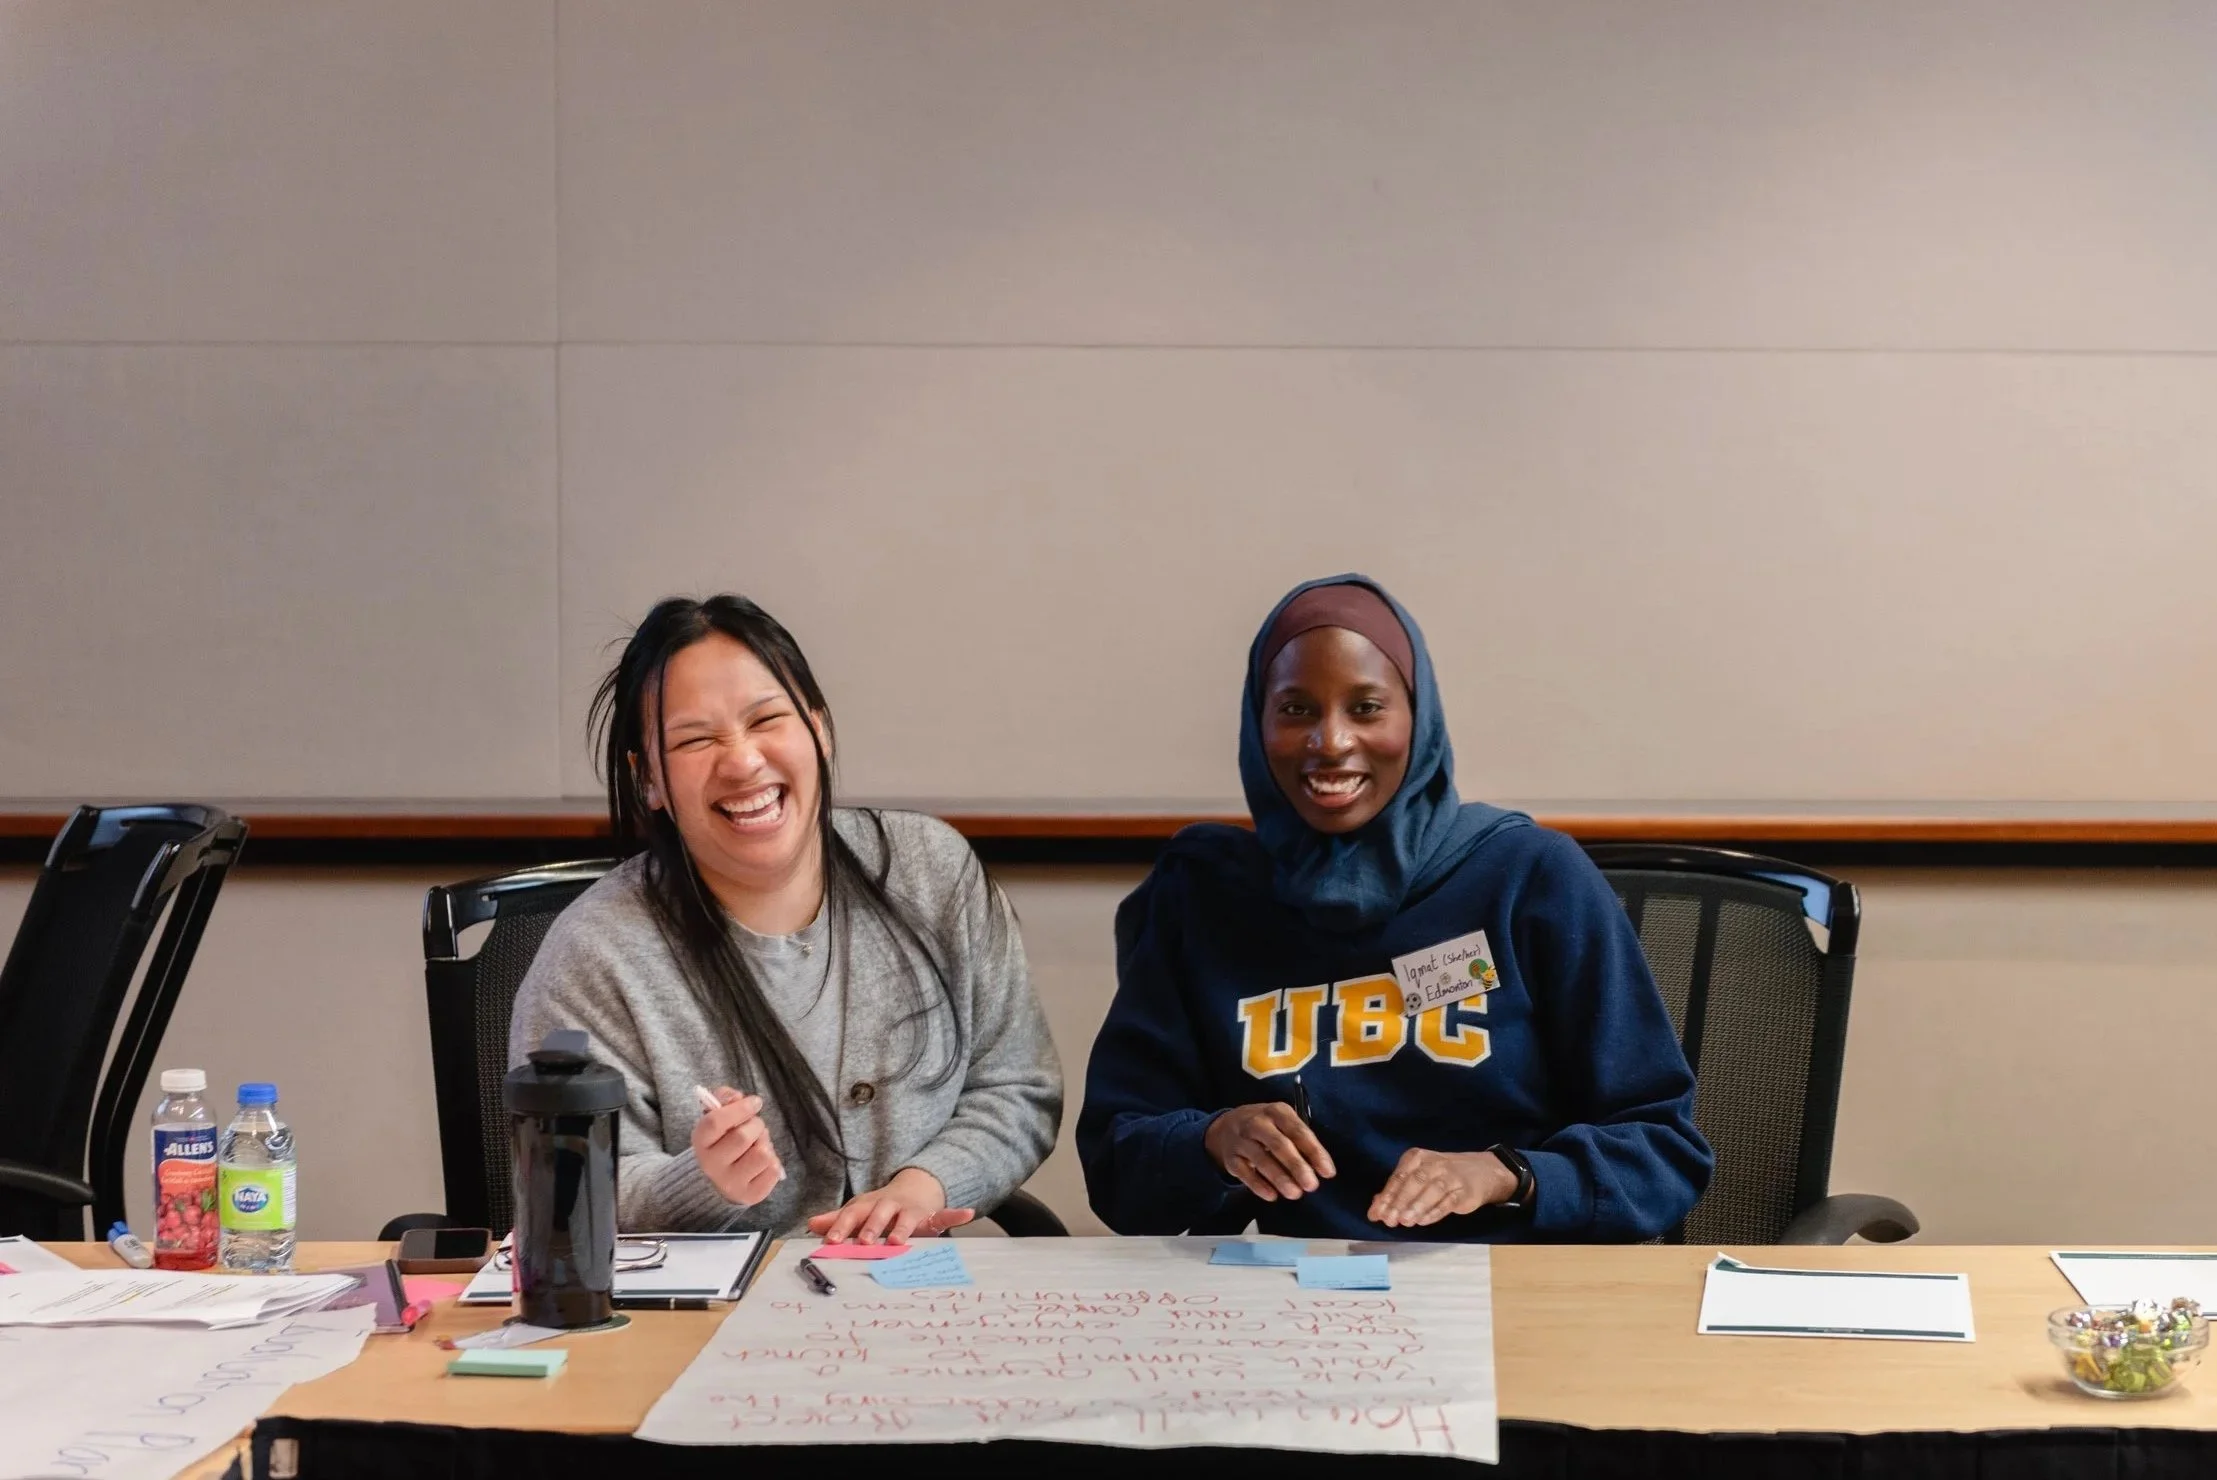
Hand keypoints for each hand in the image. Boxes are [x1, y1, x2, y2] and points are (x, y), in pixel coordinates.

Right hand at [690, 1087, 783, 1206]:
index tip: (755, 1102)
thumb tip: (736, 1097)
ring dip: (765, 1144)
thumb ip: (724, 1099)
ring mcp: (730, 1183)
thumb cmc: (723, 1141)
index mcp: (700, 1142)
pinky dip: (773, 1162)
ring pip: (762, 1154)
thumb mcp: (717, 1116)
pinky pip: (773, 1171)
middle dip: (756, 1125)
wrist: (721, 1181)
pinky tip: (761, 1164)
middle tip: (755, 1127)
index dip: (739, 1108)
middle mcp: (711, 1165)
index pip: (715, 1122)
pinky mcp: (750, 1194)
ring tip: (757, 1146)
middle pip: (743, 1136)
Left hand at [806, 1167, 974, 1244]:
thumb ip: (837, 1220)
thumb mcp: (859, 1210)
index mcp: (869, 1205)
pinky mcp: (931, 1215)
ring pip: (907, 1218)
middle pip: (878, 1215)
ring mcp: (911, 1210)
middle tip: (864, 1242)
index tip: (830, 1242)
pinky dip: (956, 1214)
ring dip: (903, 1228)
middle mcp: (889, 1205)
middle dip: (872, 1228)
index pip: (852, 1215)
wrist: (913, 1188)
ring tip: (899, 1240)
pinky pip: (945, 1214)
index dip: (841, 1227)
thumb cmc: (881, 1206)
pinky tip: (967, 1213)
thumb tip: (811, 1224)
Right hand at [1203, 1103, 1335, 1201]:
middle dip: (1297, 1166)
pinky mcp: (1230, 1157)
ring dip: (1280, 1178)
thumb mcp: (1282, 1124)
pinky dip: (1258, 1185)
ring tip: (1295, 1194)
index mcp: (1277, 1112)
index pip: (1298, 1131)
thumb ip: (1301, 1142)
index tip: (1328, 1172)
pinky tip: (1272, 1196)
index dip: (1314, 1152)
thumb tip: (1320, 1168)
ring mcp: (1241, 1140)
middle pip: (1279, 1145)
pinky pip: (1244, 1172)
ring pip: (1261, 1159)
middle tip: (1311, 1185)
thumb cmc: (1266, 1127)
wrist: (1226, 1127)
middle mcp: (1257, 1122)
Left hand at [1367, 1148, 1518, 1227]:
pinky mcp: (1465, 1191)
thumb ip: (1396, 1192)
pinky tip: (1423, 1221)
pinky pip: (1449, 1201)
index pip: (1398, 1176)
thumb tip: (1375, 1209)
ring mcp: (1451, 1176)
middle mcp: (1434, 1164)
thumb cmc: (1440, 1176)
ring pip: (1432, 1190)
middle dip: (1399, 1201)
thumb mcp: (1417, 1177)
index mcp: (1417, 1158)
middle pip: (1414, 1181)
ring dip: (1417, 1206)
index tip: (1376, 1213)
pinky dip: (1435, 1212)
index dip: (1387, 1196)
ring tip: (1405, 1221)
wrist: (1480, 1172)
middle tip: (1389, 1219)